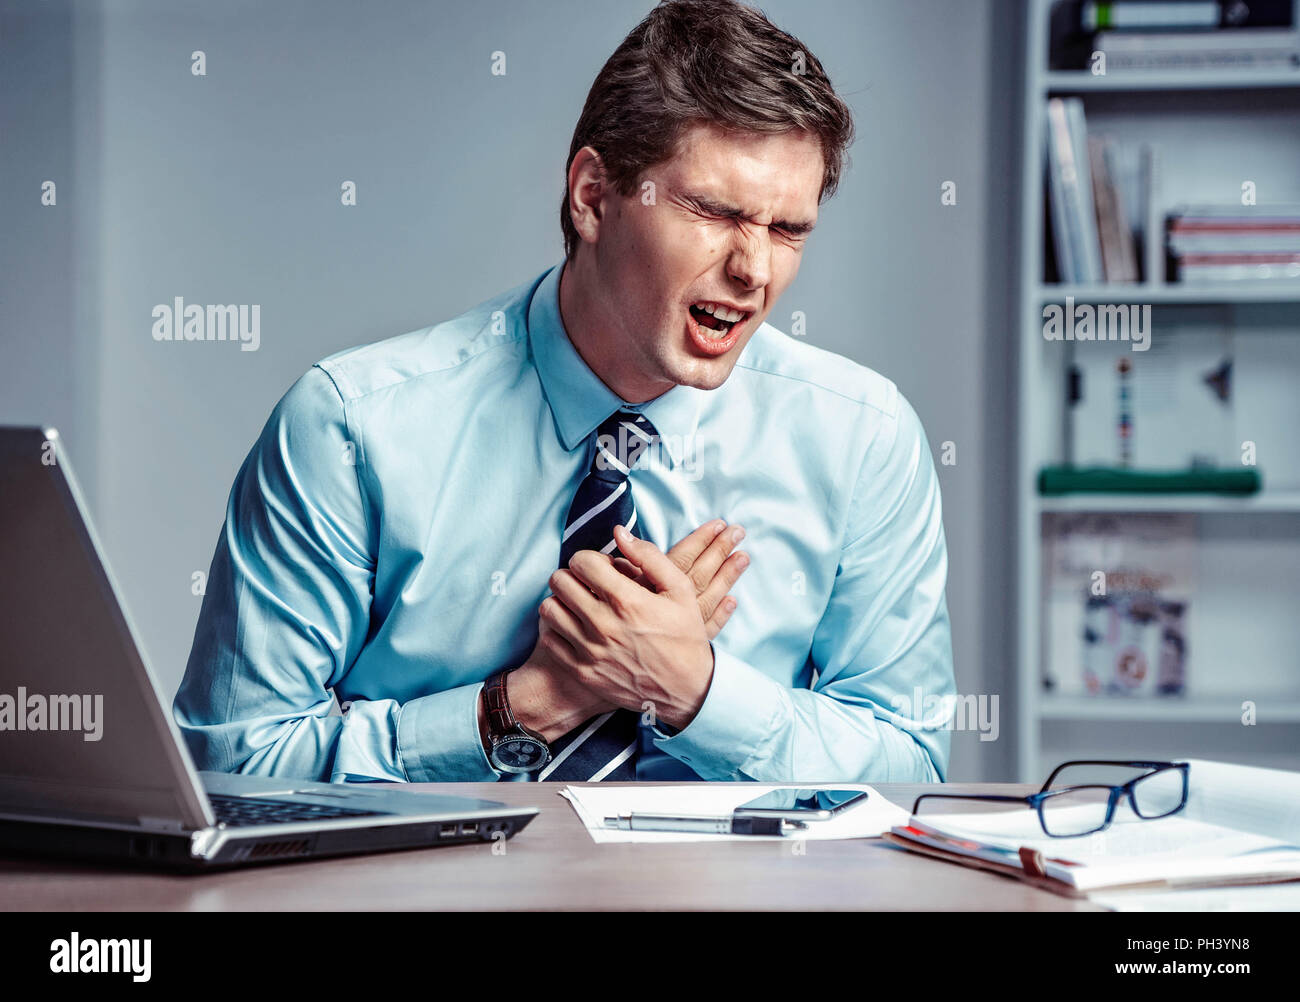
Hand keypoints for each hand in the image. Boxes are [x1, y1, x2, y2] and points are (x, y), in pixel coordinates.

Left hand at [540, 523, 718, 729]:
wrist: (687, 689)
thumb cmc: (685, 636)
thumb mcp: (680, 590)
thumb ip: (649, 556)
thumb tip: (619, 531)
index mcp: (626, 600)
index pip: (582, 562)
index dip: (589, 559)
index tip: (600, 568)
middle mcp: (603, 624)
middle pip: (559, 581)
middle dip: (572, 576)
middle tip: (586, 584)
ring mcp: (590, 650)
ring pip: (549, 609)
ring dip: (562, 601)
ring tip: (579, 604)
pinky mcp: (582, 671)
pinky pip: (550, 639)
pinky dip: (558, 629)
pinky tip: (576, 628)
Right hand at [608, 518, 748, 638]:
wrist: (601, 671)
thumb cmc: (603, 624)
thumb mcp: (607, 589)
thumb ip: (618, 566)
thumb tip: (621, 536)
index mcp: (652, 588)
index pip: (683, 557)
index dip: (701, 540)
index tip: (719, 523)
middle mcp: (671, 605)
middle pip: (701, 573)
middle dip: (720, 550)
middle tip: (738, 531)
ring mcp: (681, 628)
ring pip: (710, 596)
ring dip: (727, 576)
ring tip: (743, 556)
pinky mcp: (684, 647)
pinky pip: (709, 627)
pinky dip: (722, 614)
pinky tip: (732, 601)